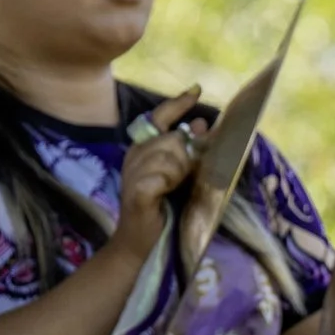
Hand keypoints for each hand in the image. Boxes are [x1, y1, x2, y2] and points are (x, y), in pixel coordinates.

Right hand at [108, 87, 203, 262]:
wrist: (139, 243)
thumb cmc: (161, 210)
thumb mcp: (178, 175)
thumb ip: (187, 149)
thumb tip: (202, 123)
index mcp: (143, 149)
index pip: (159, 117)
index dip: (178, 103)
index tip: (196, 90)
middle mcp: (135, 157)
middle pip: (172, 139)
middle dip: (187, 156)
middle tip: (184, 177)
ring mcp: (133, 175)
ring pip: (169, 158)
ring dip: (179, 174)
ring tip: (172, 190)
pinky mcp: (136, 193)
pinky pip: (159, 178)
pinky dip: (167, 185)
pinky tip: (164, 194)